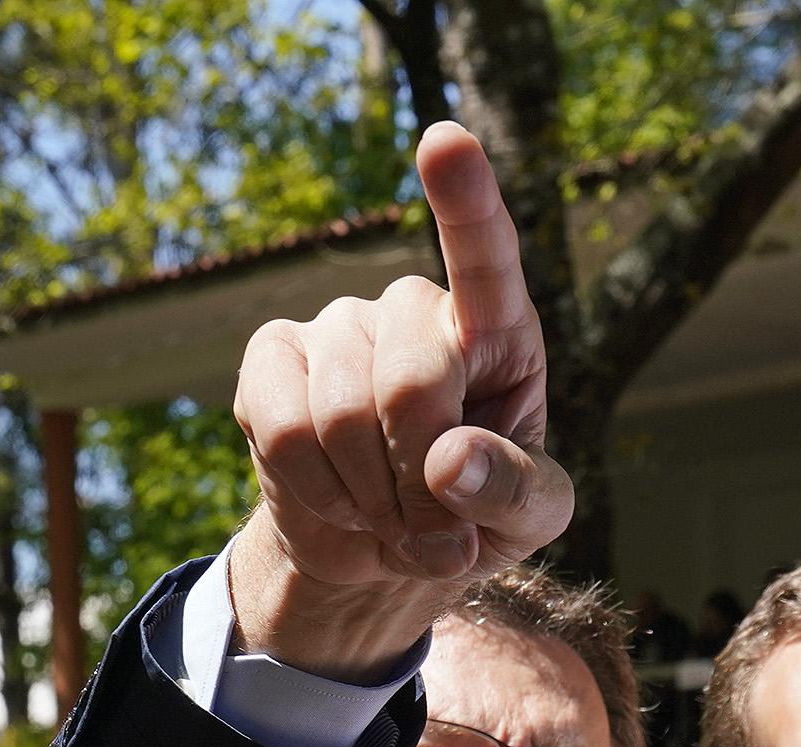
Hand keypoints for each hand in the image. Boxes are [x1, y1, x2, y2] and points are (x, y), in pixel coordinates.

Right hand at [227, 122, 574, 677]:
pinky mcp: (271, 357)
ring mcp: (337, 324)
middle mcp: (413, 308)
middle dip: (422, 482)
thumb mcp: (529, 521)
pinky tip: (340, 502)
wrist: (384, 549)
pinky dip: (318, 492)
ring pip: (342, 416)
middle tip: (437, 535)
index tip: (445, 142)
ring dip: (373, 501)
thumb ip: (514, 492)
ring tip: (392, 522)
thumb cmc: (473, 517)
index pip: (485, 255)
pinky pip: (283, 429)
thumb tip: (450, 461)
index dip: (465, 199)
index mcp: (495, 329)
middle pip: (411, 382)